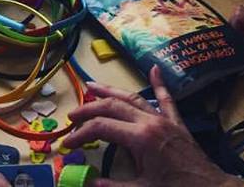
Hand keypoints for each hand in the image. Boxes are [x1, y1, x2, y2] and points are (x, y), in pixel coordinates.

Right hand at [66, 69, 232, 186]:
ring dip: (111, 91)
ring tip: (92, 86)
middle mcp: (150, 122)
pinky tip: (154, 69)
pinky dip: (159, 84)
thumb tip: (87, 184)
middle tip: (72, 115)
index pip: (101, 128)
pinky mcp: (177, 124)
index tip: (66, 144)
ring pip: (133, 98)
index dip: (80, 135)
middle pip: (113, 106)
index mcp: (140, 138)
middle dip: (89, 109)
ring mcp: (164, 120)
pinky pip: (166, 100)